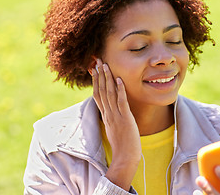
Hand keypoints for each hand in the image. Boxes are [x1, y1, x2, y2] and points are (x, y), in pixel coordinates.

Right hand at [91, 59, 140, 190]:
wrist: (125, 158)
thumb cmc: (122, 145)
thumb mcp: (114, 128)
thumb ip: (112, 118)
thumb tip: (111, 112)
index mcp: (105, 116)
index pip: (98, 95)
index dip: (96, 82)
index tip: (94, 70)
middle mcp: (108, 114)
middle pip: (101, 91)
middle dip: (99, 75)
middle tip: (98, 61)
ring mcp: (115, 116)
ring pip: (109, 94)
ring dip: (107, 79)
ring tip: (106, 65)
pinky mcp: (125, 119)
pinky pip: (121, 102)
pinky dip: (120, 90)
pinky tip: (119, 79)